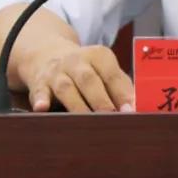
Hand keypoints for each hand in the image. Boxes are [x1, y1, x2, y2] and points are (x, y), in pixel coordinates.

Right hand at [19, 40, 134, 112]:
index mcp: (99, 56)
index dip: (121, 93)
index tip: (130, 110)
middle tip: (111, 118)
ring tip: (86, 122)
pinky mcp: (39, 84)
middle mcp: (77, 61)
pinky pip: (39, 91)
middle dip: (100, 100)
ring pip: (66, 88)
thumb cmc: (88, 70)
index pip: (112, 74)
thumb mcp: (105, 71)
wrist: (49, 54)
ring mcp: (56, 72)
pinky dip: (40, 100)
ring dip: (77, 106)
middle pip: (89, 80)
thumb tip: (138, 109)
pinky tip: (42, 108)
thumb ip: (121, 88)